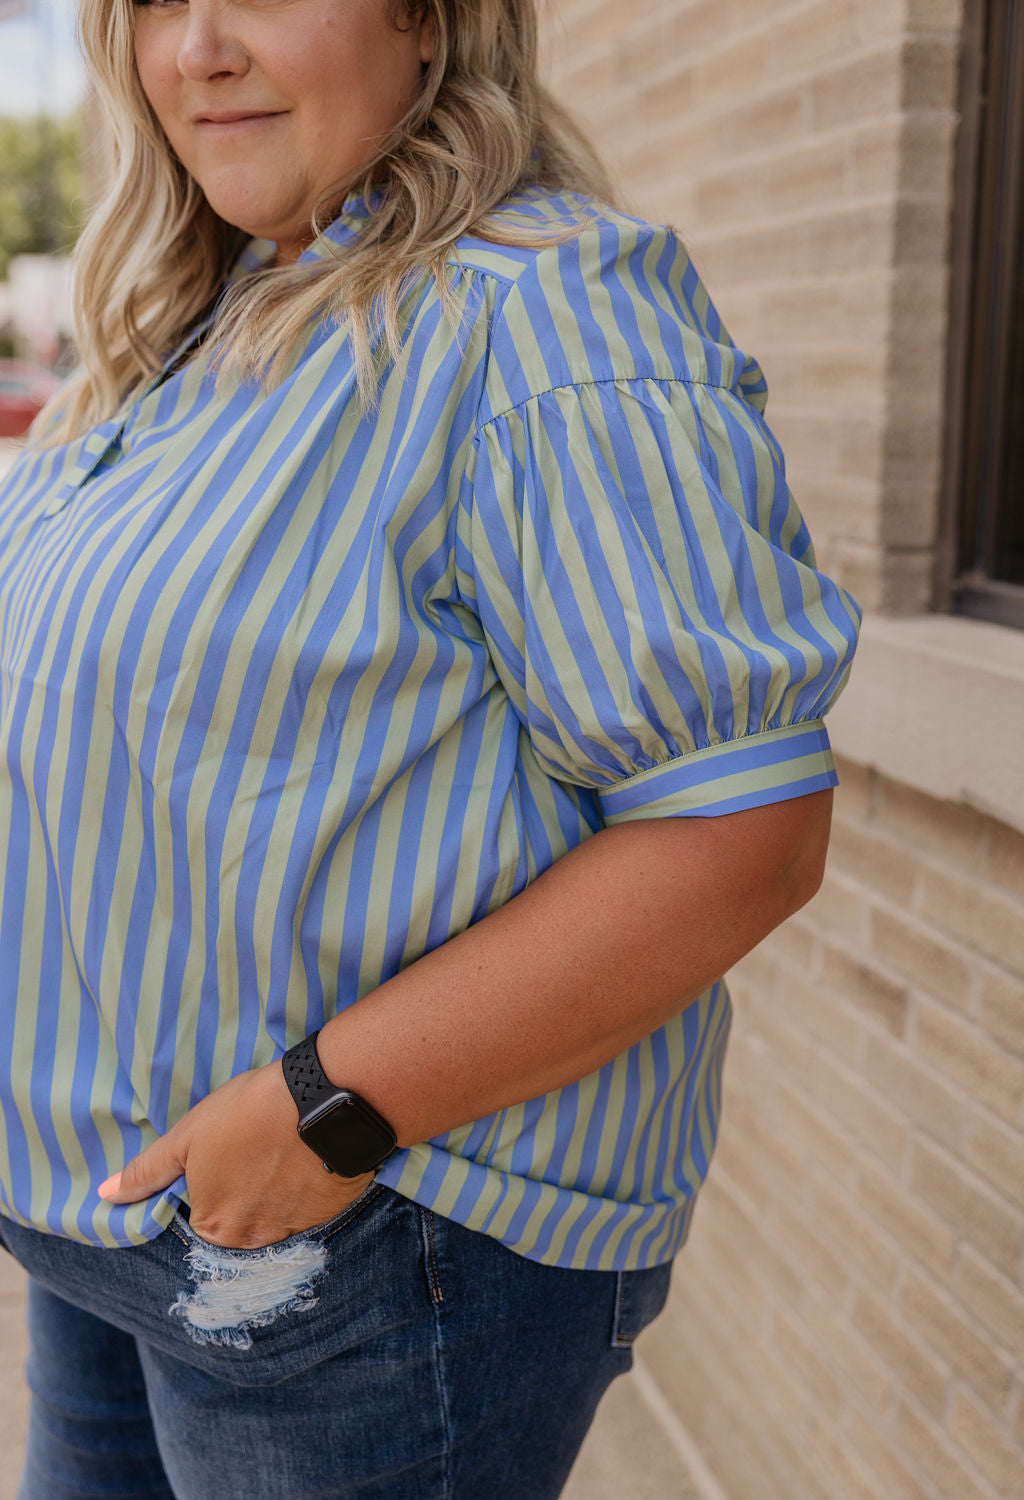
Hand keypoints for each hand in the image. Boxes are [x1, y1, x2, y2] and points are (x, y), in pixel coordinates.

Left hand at [98, 1062, 374, 1247]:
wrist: (324, 1100)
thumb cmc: (248, 1114)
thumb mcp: (187, 1136)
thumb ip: (146, 1172)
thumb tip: (105, 1195)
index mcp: (213, 1227)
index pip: (203, 1218)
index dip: (212, 1184)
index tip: (226, 1157)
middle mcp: (251, 1241)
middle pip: (240, 1223)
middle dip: (244, 1193)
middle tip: (255, 1152)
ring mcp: (293, 1231)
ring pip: (275, 1217)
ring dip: (276, 1192)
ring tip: (281, 1151)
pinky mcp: (327, 1215)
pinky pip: (308, 1209)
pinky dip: (305, 1188)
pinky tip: (305, 1157)